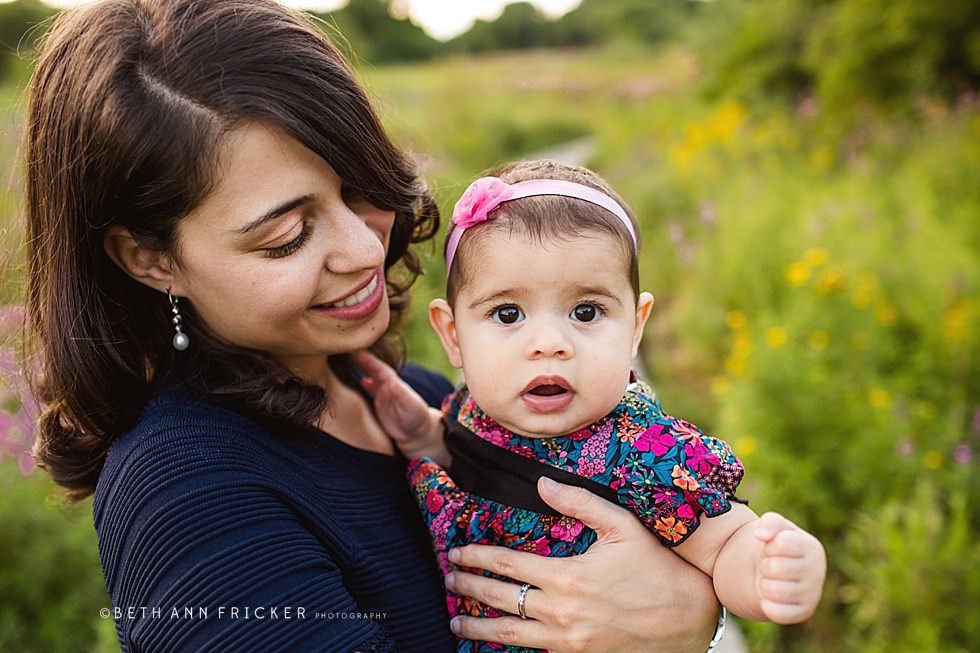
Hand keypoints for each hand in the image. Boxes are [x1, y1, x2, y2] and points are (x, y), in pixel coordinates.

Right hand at [354, 351, 447, 464]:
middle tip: (350, 350)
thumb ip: (401, 394)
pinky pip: (371, 391)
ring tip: (351, 360)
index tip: (359, 351)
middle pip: (375, 370)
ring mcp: (384, 395)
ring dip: (363, 369)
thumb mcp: (411, 406)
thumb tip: (390, 382)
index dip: (371, 361)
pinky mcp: (381, 405)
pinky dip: (365, 384)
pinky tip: (359, 380)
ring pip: (372, 377)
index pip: (381, 369)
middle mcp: (389, 387)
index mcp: (396, 385)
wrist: (418, 433)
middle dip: (364, 360)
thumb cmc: (417, 418)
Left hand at [445, 477, 718, 652]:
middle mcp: (560, 613)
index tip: (458, 550)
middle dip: (468, 588)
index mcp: (566, 577)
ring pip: (508, 635)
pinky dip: (509, 647)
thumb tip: (542, 483)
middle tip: (448, 579)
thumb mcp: (622, 526)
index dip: (478, 556)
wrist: (691, 620)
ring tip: (456, 621)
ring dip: (477, 627)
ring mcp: (568, 641)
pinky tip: (497, 643)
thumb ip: (580, 502)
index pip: (507, 563)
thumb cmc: (658, 568)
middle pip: (498, 600)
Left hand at [754, 512, 826, 623]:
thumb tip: (760, 534)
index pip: (781, 543)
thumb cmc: (776, 547)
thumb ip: (769, 522)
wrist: (777, 574)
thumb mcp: (774, 527)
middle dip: (765, 565)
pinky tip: (771, 598)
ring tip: (772, 580)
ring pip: (773, 591)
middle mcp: (818, 571)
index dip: (769, 545)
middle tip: (770, 566)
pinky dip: (767, 605)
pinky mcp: (804, 612)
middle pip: (774, 568)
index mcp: (812, 547)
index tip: (772, 548)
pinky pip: (777, 613)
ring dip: (764, 585)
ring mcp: (813, 594)